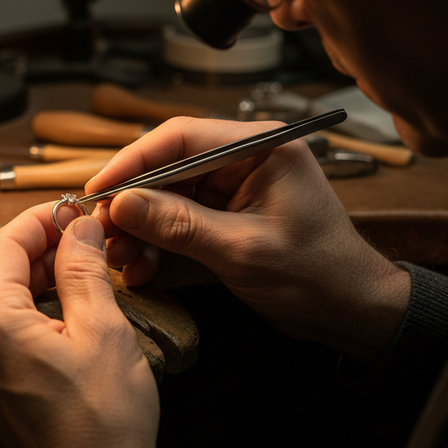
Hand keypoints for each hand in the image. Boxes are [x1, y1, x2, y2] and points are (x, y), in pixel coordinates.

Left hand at [0, 204, 158, 447]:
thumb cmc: (103, 426)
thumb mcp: (103, 332)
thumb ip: (84, 270)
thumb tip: (79, 228)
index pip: (1, 245)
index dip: (37, 220)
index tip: (69, 212)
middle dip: (33, 249)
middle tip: (77, 241)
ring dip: (28, 281)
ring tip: (73, 276)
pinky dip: (21, 316)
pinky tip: (57, 318)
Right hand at [87, 117, 410, 363]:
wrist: (349, 310)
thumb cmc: (316, 275)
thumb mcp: (241, 250)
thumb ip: (179, 224)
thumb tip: (122, 205)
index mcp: (259, 147)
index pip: (180, 137)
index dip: (133, 161)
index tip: (99, 189)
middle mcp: (243, 158)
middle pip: (168, 166)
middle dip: (132, 202)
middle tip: (101, 231)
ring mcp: (233, 186)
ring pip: (167, 196)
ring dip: (139, 227)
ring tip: (119, 258)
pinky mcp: (225, 213)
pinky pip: (178, 219)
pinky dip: (156, 242)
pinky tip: (141, 268)